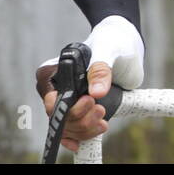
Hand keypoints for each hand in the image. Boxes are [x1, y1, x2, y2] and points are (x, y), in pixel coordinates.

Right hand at [34, 15, 143, 152]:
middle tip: (101, 110)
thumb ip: (100, 70)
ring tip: (103, 119)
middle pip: (60, 118)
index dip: (68, 109)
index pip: (50, 101)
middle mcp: (55, 90)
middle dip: (81, 119)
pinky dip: (86, 134)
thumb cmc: (110, 41)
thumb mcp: (106, 50)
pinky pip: (76, 130)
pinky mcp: (79, 110)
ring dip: (86, 128)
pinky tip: (96, 130)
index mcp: (51, 73)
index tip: (89, 101)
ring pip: (69, 127)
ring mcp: (67, 101)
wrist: (123, 45)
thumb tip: (97, 93)